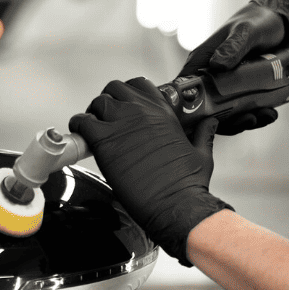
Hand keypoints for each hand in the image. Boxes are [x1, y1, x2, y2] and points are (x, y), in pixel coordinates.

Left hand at [69, 78, 231, 266]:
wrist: (176, 204)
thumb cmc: (188, 184)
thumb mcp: (202, 153)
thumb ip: (203, 133)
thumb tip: (210, 124)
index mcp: (163, 112)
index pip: (139, 85)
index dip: (128, 95)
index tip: (125, 109)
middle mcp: (142, 112)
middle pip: (114, 89)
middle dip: (108, 101)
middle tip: (106, 120)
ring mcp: (122, 124)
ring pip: (97, 103)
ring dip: (93, 114)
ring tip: (94, 130)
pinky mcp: (105, 141)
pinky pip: (82, 122)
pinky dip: (78, 128)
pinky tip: (83, 139)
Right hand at [178, 0, 288, 134]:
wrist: (281, 22)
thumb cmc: (258, 21)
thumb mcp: (246, 32)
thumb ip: (233, 46)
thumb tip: (217, 65)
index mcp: (202, 61)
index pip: (185, 90)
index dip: (189, 110)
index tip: (206, 123)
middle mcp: (210, 76)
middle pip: (206, 109)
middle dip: (226, 122)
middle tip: (249, 120)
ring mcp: (226, 86)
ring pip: (226, 113)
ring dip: (244, 121)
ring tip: (265, 116)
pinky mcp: (242, 91)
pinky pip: (243, 110)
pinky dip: (255, 116)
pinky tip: (270, 113)